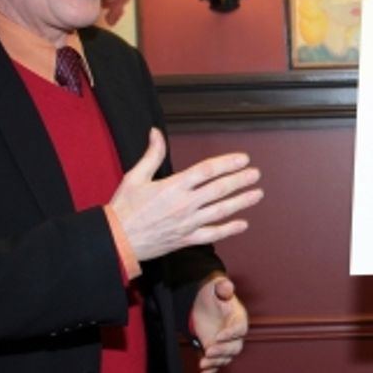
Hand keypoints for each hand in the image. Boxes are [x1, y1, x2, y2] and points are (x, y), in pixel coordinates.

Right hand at [110, 128, 262, 261]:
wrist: (116, 240)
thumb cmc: (123, 209)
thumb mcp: (135, 177)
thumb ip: (151, 155)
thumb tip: (155, 132)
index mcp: (173, 186)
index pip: (207, 170)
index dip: (227, 163)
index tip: (242, 159)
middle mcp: (184, 204)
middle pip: (219, 189)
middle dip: (240, 180)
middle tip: (255, 174)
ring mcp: (187, 223)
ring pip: (220, 211)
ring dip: (241, 202)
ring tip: (257, 194)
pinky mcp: (186, 239)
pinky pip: (212, 234)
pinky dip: (228, 229)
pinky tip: (242, 224)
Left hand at [190, 274, 248, 372]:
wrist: (203, 304)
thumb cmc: (213, 295)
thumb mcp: (216, 288)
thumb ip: (223, 288)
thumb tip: (226, 286)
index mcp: (239, 319)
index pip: (240, 328)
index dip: (231, 333)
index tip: (219, 336)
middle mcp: (234, 335)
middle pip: (234, 347)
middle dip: (222, 351)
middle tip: (209, 350)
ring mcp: (225, 345)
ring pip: (225, 358)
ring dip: (215, 363)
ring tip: (202, 363)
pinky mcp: (215, 352)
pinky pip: (215, 364)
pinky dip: (210, 371)